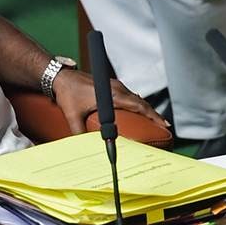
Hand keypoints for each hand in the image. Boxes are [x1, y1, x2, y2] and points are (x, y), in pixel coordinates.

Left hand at [52, 69, 169, 133]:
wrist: (60, 76)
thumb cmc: (67, 93)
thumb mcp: (72, 115)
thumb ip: (78, 132)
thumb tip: (84, 148)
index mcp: (113, 94)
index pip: (139, 106)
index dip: (153, 116)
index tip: (164, 125)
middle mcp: (117, 88)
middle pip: (142, 102)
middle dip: (154, 115)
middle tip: (165, 128)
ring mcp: (114, 85)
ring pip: (136, 98)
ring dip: (146, 109)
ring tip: (155, 122)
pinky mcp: (110, 85)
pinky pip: (129, 95)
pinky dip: (137, 104)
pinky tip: (138, 111)